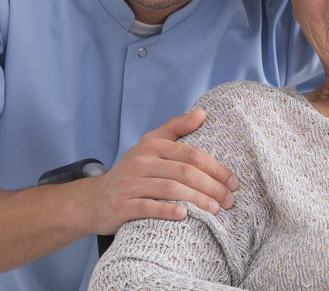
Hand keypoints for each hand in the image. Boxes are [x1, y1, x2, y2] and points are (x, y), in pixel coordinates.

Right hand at [78, 109, 239, 234]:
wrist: (94, 200)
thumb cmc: (131, 173)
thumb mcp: (149, 145)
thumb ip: (175, 128)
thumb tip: (202, 113)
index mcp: (152, 145)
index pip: (191, 154)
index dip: (216, 168)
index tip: (233, 182)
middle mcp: (141, 161)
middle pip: (184, 172)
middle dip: (212, 186)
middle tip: (230, 200)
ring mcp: (130, 183)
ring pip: (170, 188)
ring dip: (197, 200)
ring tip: (215, 210)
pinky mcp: (122, 205)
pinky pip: (147, 207)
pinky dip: (167, 210)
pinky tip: (184, 215)